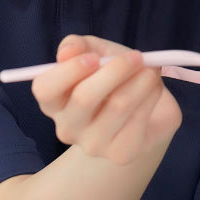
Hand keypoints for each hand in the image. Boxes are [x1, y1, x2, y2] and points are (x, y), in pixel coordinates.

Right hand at [30, 34, 182, 164]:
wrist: (143, 111)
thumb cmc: (112, 77)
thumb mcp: (94, 52)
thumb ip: (77, 45)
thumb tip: (67, 52)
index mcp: (54, 101)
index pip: (45, 88)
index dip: (69, 70)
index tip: (94, 58)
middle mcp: (67, 127)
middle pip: (84, 97)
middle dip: (116, 70)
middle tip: (136, 57)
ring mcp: (93, 145)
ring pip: (118, 106)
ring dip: (141, 80)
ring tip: (151, 70)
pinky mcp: (121, 153)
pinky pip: (138, 118)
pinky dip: (151, 96)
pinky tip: (153, 89)